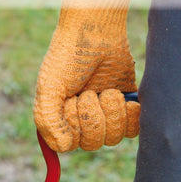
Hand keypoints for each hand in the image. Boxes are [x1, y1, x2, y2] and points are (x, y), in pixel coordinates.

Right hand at [33, 0, 139, 151]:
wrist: (98, 34)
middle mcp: (82, 124)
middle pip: (93, 144)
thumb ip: (48, 120)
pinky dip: (130, 115)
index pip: (70, 145)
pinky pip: (132, 130)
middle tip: (89, 92)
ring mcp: (105, 119)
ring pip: (113, 138)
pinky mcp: (125, 112)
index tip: (72, 101)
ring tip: (107, 90)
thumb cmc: (68, 58)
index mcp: (60, 121)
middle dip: (93, 115)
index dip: (75, 125)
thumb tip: (64, 147)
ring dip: (111, 111)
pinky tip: (125, 99)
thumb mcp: (50, 87)